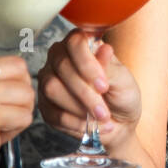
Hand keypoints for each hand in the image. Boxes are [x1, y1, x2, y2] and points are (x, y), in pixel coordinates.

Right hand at [0, 57, 34, 167]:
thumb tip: (11, 85)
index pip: (17, 65)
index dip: (21, 81)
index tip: (16, 92)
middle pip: (26, 89)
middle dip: (23, 105)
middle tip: (10, 115)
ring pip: (25, 113)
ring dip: (15, 124)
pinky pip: (10, 137)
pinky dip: (0, 142)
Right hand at [37, 30, 141, 152]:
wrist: (119, 123)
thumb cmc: (121, 95)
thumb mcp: (123, 80)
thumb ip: (110, 66)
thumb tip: (104, 48)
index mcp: (82, 45)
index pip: (75, 42)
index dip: (87, 64)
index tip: (103, 85)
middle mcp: (61, 58)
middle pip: (61, 66)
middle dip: (85, 92)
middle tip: (103, 109)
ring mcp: (49, 80)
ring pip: (52, 88)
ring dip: (79, 108)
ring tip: (99, 118)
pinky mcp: (45, 104)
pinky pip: (52, 112)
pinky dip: (74, 122)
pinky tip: (88, 125)